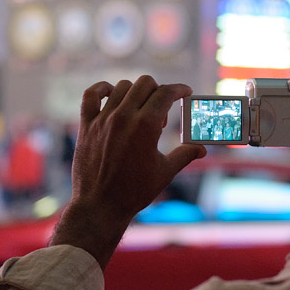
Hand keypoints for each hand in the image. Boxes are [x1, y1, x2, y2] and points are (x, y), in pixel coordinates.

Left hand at [51, 76, 205, 268]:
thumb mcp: (165, 172)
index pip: (166, 93)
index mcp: (146, 126)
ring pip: (122, 86)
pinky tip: (111, 94)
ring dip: (136, 93)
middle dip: (159, 91)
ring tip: (140, 112)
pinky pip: (91, 94)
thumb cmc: (134, 192)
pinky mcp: (87, 125)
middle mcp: (124, 117)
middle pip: (145, 84)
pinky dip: (102, 89)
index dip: (179, 89)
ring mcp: (103, 119)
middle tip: (162, 111)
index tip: (185, 92)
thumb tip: (202, 149)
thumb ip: (185, 155)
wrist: (100, 206)